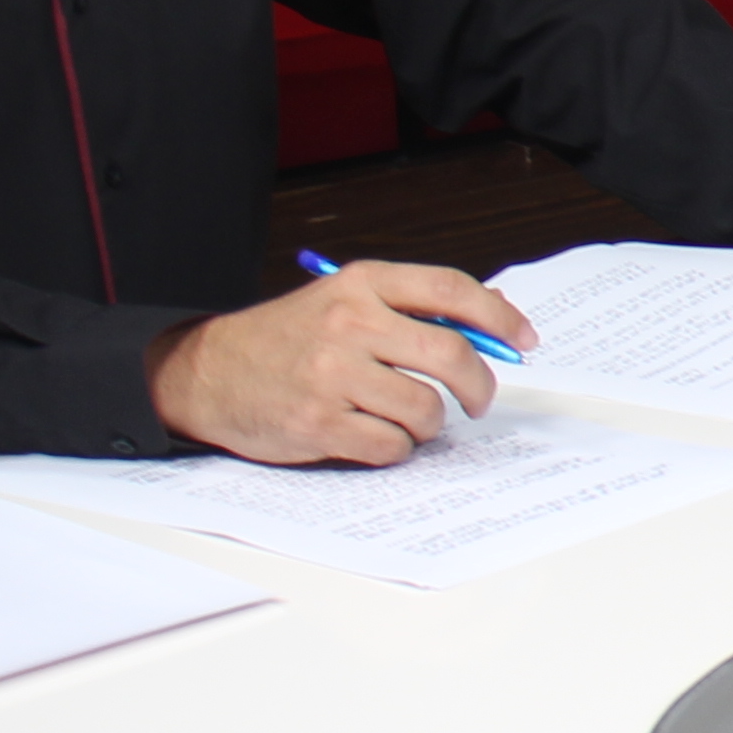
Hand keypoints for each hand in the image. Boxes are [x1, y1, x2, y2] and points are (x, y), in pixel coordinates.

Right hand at [147, 261, 528, 467]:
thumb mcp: (343, 302)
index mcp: (361, 284)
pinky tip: (375, 435)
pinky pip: (392, 445)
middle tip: (479, 400)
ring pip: (426, 408)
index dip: (499, 318)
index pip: (452, 290)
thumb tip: (492, 321)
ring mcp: (333, 375)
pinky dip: (397, 448)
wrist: (208, 372)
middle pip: (451, 355)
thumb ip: (411, 309)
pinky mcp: (319, 423)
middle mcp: (349, 324)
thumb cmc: (287, 339)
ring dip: (430, 424)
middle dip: (480, 385)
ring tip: (407, 419)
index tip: (523, 341)